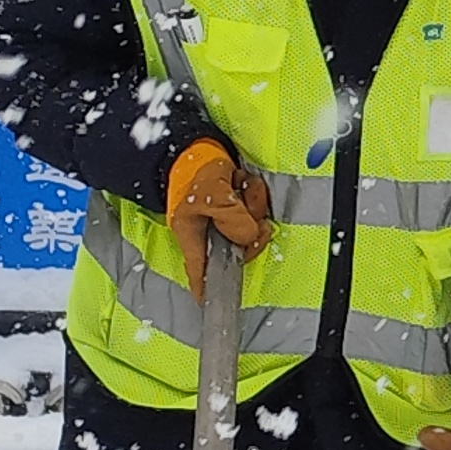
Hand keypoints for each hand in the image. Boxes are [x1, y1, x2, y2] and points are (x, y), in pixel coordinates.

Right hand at [164, 138, 270, 292]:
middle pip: (240, 246)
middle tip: (245, 201)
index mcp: (194, 232)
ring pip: (253, 226)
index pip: (200, 265)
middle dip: (250, 224)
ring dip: (253, 203)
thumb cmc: (193, 170)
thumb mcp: (210, 193)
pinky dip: (254, 194)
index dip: (204, 284)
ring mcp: (225, 220)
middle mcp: (211, 230)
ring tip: (238, 184)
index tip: (206, 302)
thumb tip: (247, 237)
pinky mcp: (237, 208)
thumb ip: (230, 217)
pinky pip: (256, 210)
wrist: (194, 147)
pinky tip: (242, 181)